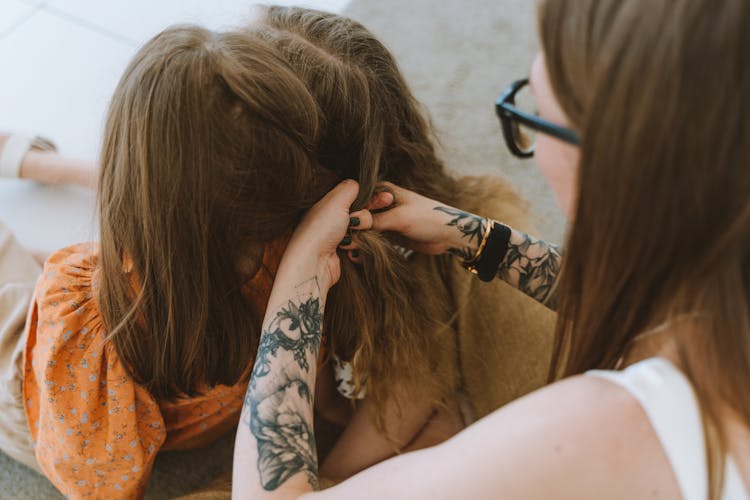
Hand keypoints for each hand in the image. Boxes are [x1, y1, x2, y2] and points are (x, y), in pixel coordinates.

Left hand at [280, 180, 371, 291]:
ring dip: (362, 231)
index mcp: (327, 203)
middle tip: (366, 221)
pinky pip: (361, 243)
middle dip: (367, 217)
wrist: (313, 264)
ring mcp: (337, 235)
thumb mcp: (336, 200)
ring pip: (364, 228)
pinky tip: (351, 246)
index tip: (387, 198)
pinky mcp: (342, 250)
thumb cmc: (320, 231)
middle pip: (363, 212)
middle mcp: (331, 218)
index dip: (373, 197)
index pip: (356, 195)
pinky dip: (359, 245)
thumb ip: (350, 187)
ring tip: (351, 234)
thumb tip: (359, 184)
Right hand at [348, 182, 487, 258]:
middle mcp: (382, 203)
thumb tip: (351, 224)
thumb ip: (374, 221)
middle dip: (351, 229)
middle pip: (359, 215)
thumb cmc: (428, 218)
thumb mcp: (399, 218)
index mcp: (383, 190)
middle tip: (342, 243)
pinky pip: (373, 239)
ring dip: (357, 239)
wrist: (448, 234)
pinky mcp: (389, 232)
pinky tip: (357, 256)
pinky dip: (365, 246)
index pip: (359, 200)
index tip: (339, 227)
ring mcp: (385, 218)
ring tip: (348, 251)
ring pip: (365, 228)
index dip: (348, 213)